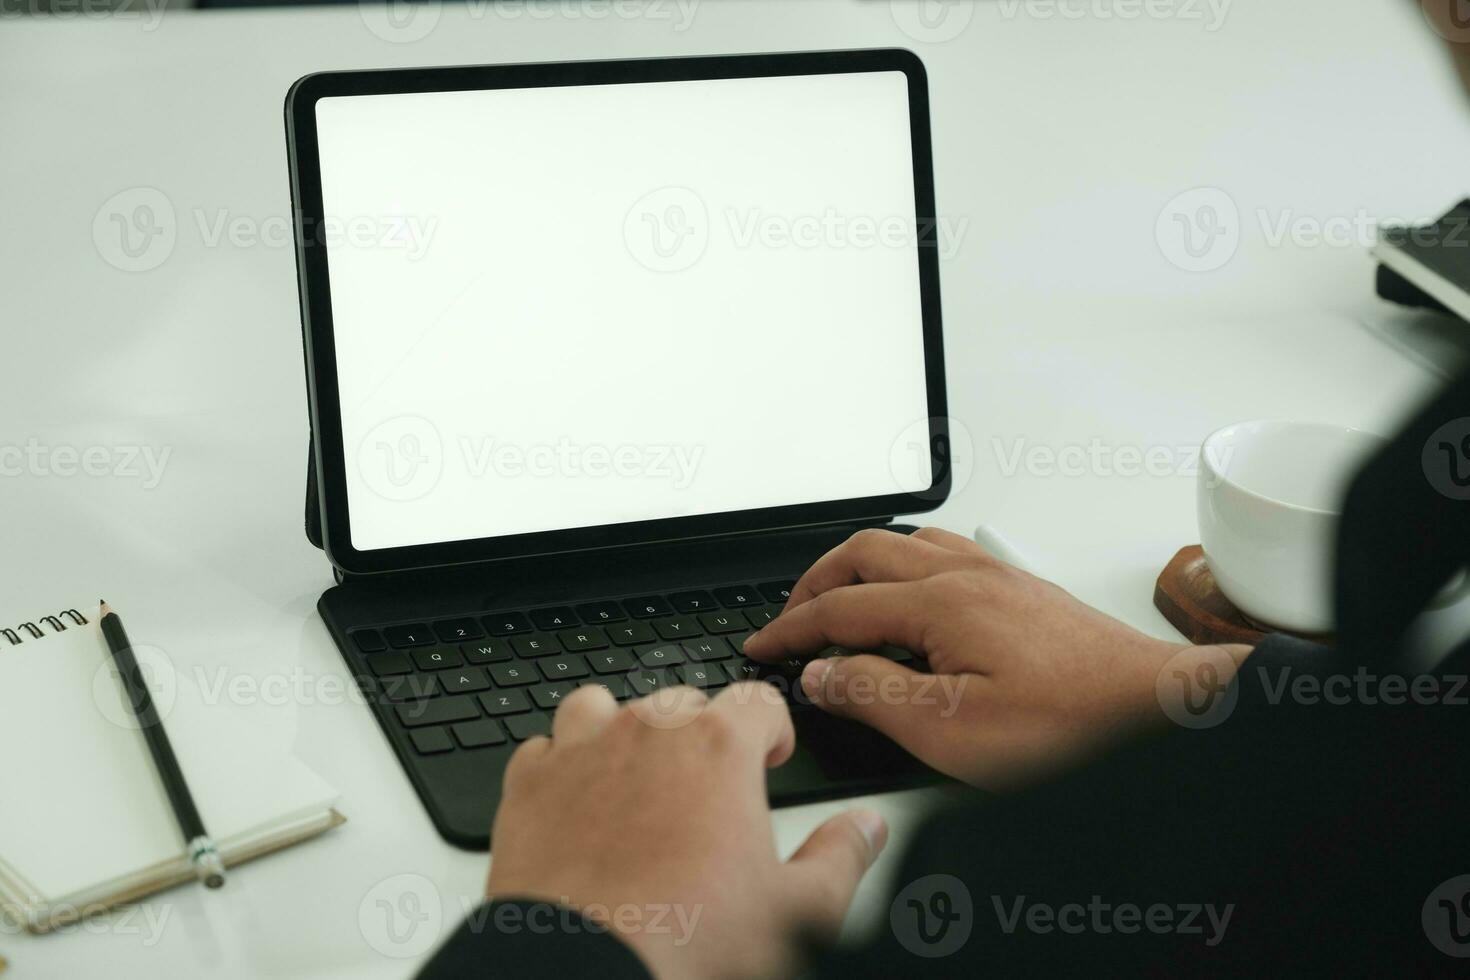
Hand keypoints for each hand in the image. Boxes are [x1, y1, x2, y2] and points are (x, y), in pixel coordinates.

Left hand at [486, 683, 888, 979]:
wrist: (585, 978)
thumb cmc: (687, 944)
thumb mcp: (799, 913)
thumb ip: (842, 858)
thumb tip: (867, 828)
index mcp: (720, 748)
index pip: (758, 701)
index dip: (773, 731)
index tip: (769, 761)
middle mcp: (648, 732)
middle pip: (684, 700)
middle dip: (701, 735)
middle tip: (708, 792)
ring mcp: (581, 752)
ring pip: (603, 707)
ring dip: (621, 732)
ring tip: (636, 782)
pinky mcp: (527, 786)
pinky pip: (543, 749)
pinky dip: (560, 768)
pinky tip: (575, 806)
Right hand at [742, 527, 1251, 787]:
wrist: (1159, 711)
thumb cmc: (1072, 726)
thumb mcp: (955, 731)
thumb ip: (876, 695)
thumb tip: (821, 673)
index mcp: (941, 604)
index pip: (840, 607)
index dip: (791, 629)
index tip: (763, 647)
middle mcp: (967, 575)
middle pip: (863, 554)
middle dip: (814, 583)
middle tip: (788, 619)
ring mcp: (998, 575)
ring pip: (904, 543)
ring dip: (857, 564)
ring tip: (836, 596)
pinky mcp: (1023, 587)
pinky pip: (942, 550)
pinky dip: (901, 561)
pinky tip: (910, 588)